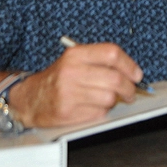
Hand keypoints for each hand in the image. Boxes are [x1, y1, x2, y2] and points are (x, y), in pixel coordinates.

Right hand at [12, 42, 143, 127]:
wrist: (30, 99)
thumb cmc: (57, 79)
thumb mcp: (74, 61)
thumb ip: (100, 62)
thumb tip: (132, 72)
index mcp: (75, 54)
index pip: (112, 53)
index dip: (129, 65)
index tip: (137, 74)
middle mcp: (72, 71)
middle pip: (115, 78)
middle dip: (129, 88)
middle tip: (130, 92)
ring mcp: (69, 92)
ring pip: (109, 98)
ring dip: (114, 101)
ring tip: (107, 99)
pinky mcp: (68, 112)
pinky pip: (98, 113)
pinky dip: (101, 111)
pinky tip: (91, 107)